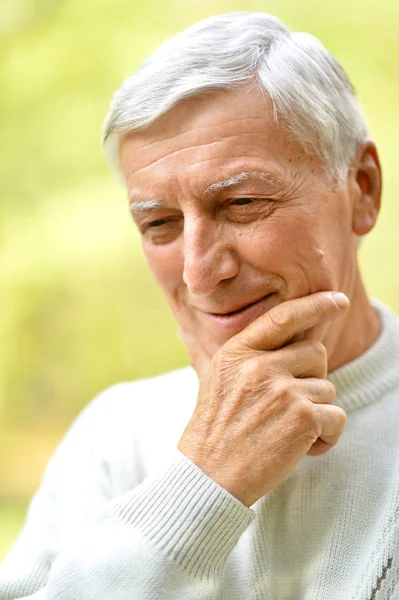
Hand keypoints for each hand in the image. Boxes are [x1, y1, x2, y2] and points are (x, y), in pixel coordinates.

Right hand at [177, 291, 348, 506]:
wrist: (206, 476)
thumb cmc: (215, 432)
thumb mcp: (220, 381)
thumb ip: (252, 358)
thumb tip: (298, 344)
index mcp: (237, 352)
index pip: (282, 317)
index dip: (314, 305)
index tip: (338, 300)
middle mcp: (259, 364)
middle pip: (315, 352)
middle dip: (312, 377)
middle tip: (292, 405)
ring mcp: (281, 389)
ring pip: (327, 387)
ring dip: (316, 412)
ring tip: (286, 433)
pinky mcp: (302, 417)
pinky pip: (336, 416)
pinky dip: (326, 436)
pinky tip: (302, 449)